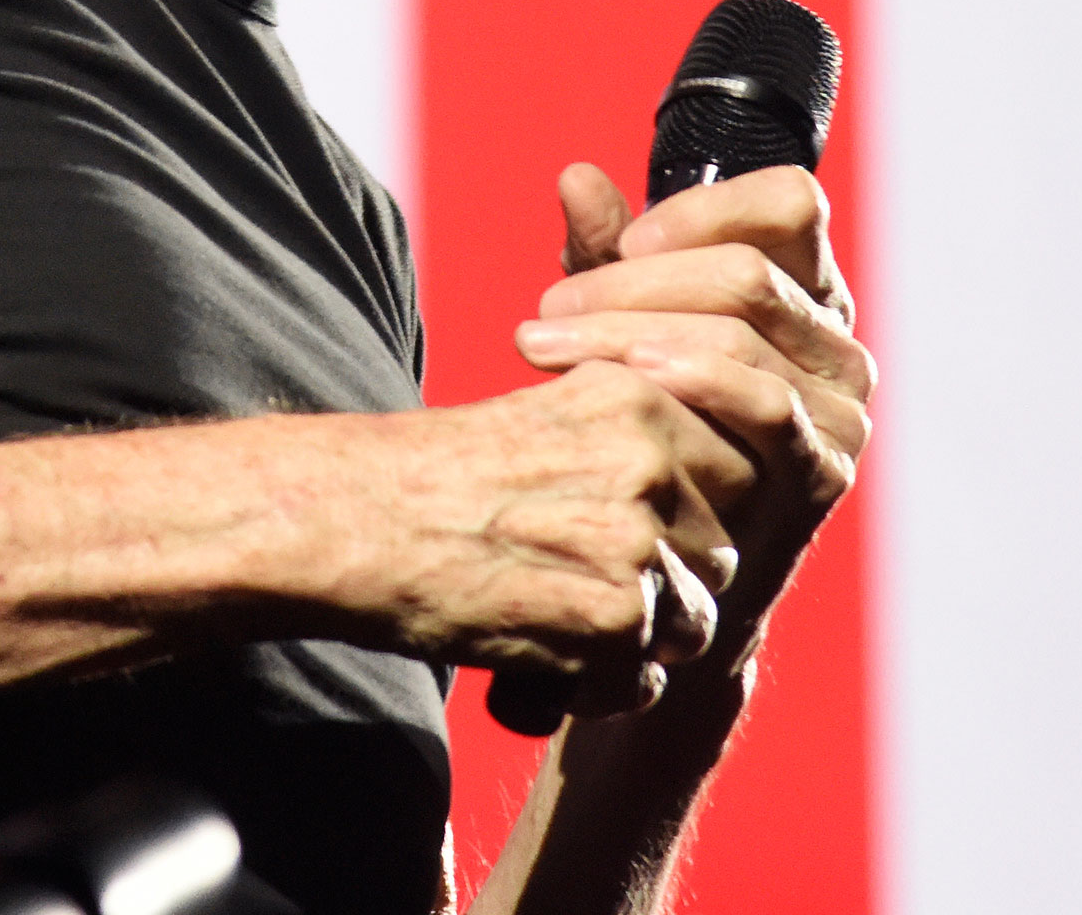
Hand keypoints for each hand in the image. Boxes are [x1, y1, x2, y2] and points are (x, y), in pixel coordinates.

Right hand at [323, 364, 750, 716]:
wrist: (344, 518)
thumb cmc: (432, 472)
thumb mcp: (549, 414)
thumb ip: (637, 441)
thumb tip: (725, 494)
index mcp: (636, 395)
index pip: (737, 467)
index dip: (685, 508)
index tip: (621, 521)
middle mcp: (648, 461)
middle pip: (722, 548)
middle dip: (670, 575)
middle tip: (581, 577)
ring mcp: (634, 542)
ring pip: (696, 619)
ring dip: (638, 636)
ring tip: (556, 616)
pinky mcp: (612, 619)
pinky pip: (647, 680)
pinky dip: (597, 686)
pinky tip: (538, 652)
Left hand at [514, 163, 872, 668]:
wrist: (665, 568)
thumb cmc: (641, 430)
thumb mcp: (618, 328)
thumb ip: (604, 255)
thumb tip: (577, 177)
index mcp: (805, 290)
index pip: (791, 202)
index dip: (704, 210)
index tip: (620, 244)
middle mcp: (838, 344)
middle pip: (747, 271)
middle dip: (632, 283)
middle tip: (548, 310)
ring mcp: (840, 409)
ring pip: (742, 332)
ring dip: (630, 329)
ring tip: (543, 345)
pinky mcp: (823, 471)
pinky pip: (763, 402)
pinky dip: (683, 379)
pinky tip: (613, 382)